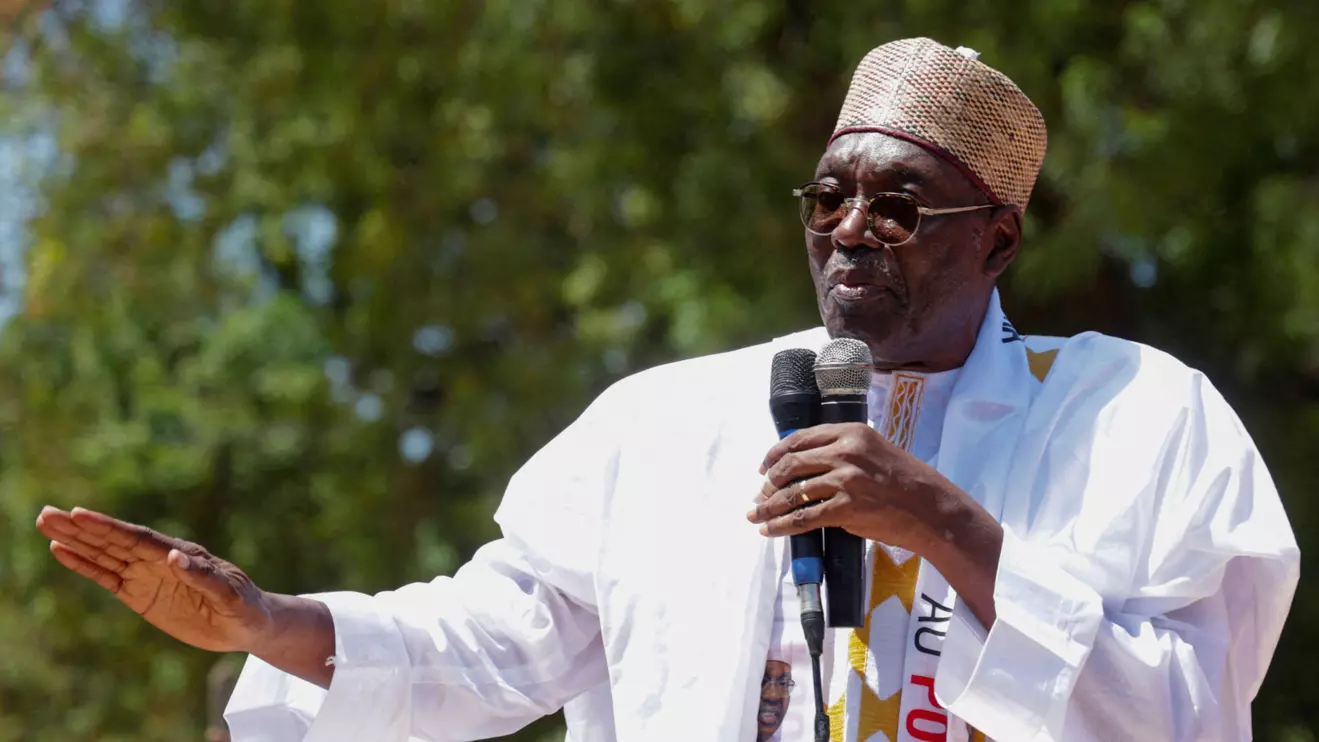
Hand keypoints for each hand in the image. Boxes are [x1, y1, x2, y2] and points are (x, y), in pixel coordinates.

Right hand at [36, 506, 273, 654]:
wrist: (248, 625)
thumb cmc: (245, 608)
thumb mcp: (230, 595)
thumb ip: (204, 578)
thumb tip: (176, 556)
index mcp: (181, 554)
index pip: (138, 538)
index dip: (108, 527)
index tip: (79, 514)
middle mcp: (159, 560)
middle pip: (114, 541)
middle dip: (81, 528)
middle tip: (47, 513)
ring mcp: (147, 576)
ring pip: (105, 555)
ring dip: (76, 541)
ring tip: (46, 525)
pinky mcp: (140, 595)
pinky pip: (107, 577)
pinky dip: (84, 565)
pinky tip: (62, 552)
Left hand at [746, 423, 1003, 627]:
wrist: (933, 509)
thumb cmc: (907, 482)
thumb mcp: (876, 451)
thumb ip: (845, 452)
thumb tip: (808, 466)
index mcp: (852, 432)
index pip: (800, 438)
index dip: (775, 454)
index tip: (763, 467)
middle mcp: (845, 451)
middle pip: (791, 464)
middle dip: (769, 482)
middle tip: (760, 496)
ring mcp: (845, 479)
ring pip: (793, 492)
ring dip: (768, 506)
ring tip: (756, 515)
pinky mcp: (847, 508)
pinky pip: (804, 517)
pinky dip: (781, 525)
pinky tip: (770, 530)